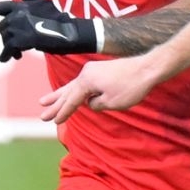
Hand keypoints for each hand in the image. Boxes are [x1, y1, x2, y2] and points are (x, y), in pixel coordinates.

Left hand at [0, 0, 99, 61]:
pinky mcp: (23, 39)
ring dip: (10, 47)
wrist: (71, 33)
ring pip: (6, 40)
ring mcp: (20, 27)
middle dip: (7, 37)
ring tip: (18, 53)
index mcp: (20, 5)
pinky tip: (12, 57)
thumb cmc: (57, 17)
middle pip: (2, 28)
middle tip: (16, 46)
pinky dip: (9, 54)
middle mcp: (17, 14)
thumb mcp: (40, 2)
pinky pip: (10, 48)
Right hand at [39, 54, 162, 122]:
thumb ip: (96, 104)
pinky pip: (81, 83)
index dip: (62, 112)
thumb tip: (90, 102)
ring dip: (58, 95)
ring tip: (43, 101)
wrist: (148, 68)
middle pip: (67, 92)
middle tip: (42, 115)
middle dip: (54, 105)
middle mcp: (86, 73)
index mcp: (86, 81)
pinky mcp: (100, 70)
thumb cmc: (131, 86)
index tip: (54, 121)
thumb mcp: (111, 103)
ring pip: (72, 86)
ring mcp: (92, 70)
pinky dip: (72, 90)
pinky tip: (68, 94)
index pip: (71, 100)